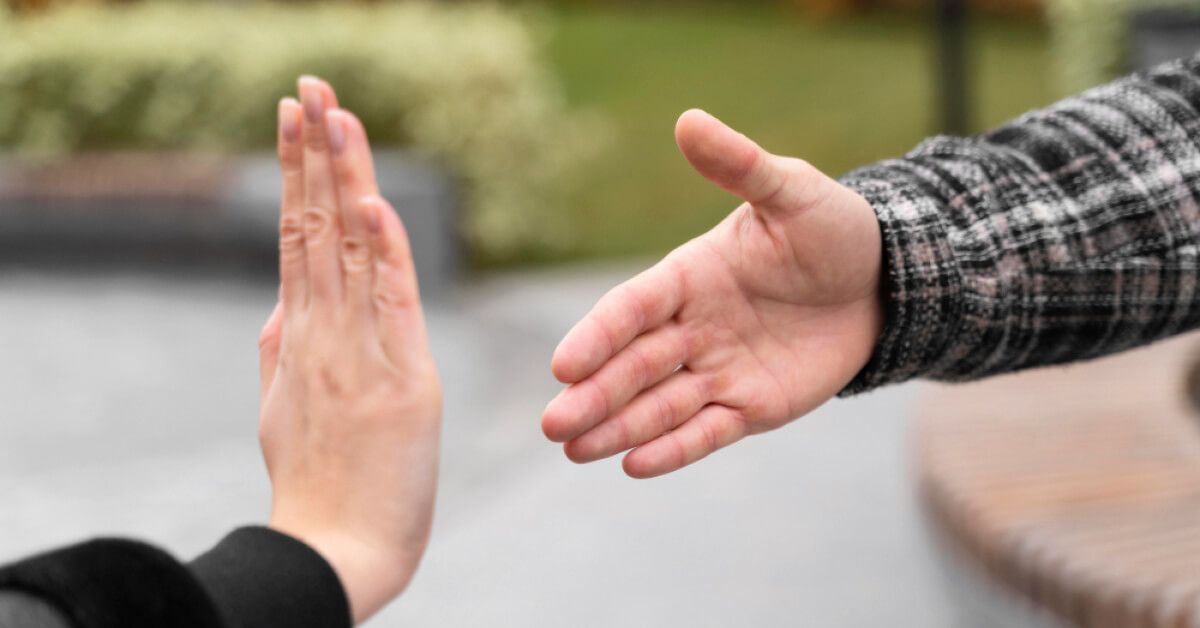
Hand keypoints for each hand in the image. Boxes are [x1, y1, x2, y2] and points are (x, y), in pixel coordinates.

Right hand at [257, 77, 441, 621]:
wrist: (333, 554)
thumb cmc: (316, 486)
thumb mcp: (283, 410)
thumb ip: (282, 352)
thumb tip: (278, 308)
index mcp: (298, 338)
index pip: (298, 237)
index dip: (297, 174)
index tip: (296, 119)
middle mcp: (321, 335)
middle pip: (316, 227)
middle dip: (314, 152)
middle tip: (311, 85)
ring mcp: (357, 356)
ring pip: (349, 252)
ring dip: (344, 178)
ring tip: (335, 113)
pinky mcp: (400, 384)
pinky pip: (392, 305)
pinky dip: (384, 252)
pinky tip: (373, 202)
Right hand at [542, 109, 882, 478]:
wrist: (883, 281)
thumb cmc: (831, 230)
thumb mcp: (790, 191)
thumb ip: (740, 166)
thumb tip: (688, 120)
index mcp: (687, 276)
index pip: (631, 308)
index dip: (597, 336)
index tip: (564, 366)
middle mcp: (691, 327)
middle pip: (633, 365)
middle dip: (594, 395)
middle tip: (553, 425)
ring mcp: (718, 370)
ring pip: (658, 405)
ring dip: (617, 427)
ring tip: (575, 450)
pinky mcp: (750, 407)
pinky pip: (705, 431)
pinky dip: (672, 449)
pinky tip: (633, 465)